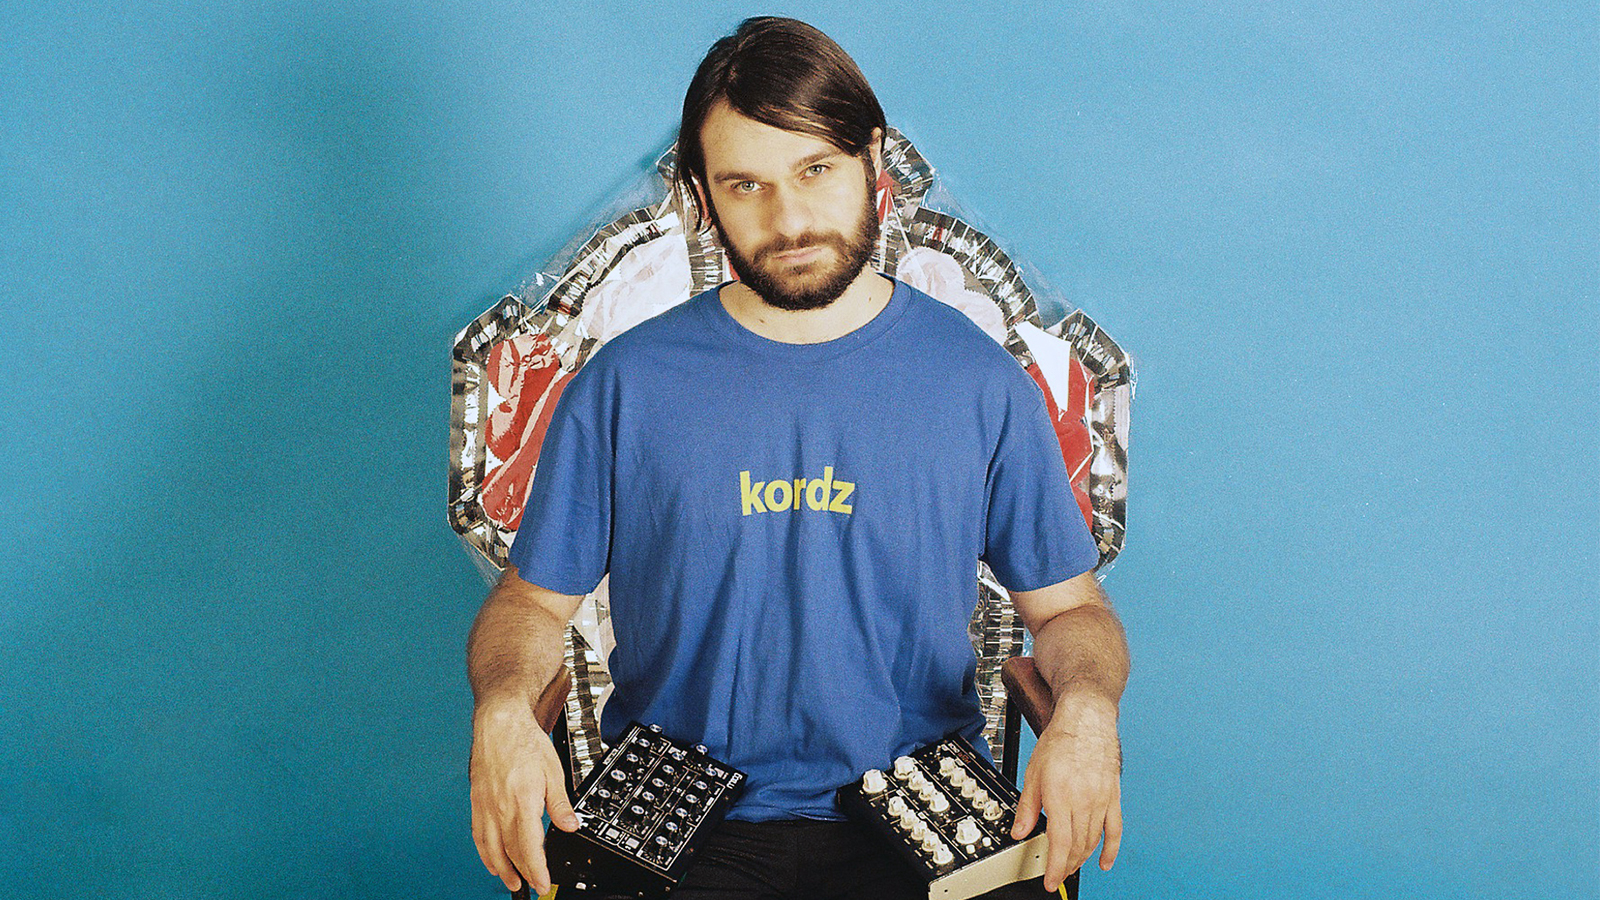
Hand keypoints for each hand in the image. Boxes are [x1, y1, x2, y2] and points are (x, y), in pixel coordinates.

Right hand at [469, 697, 580, 894]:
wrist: (499, 724)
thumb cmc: (525, 742)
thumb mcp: (554, 771)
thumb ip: (561, 804)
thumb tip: (572, 826)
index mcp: (522, 801)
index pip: (529, 847)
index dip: (537, 870)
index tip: (543, 883)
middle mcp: (500, 808)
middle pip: (511, 851)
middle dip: (523, 873)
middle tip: (533, 886)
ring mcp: (486, 806)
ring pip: (491, 848)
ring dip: (502, 869)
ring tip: (512, 882)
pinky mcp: (477, 802)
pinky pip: (478, 835)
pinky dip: (484, 853)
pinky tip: (491, 860)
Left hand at [1010, 692, 1121, 891]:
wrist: (1087, 720)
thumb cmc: (1060, 741)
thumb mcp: (1033, 772)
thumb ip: (1027, 806)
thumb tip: (1019, 831)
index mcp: (1061, 795)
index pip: (1060, 842)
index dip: (1055, 867)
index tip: (1050, 881)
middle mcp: (1083, 800)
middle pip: (1077, 846)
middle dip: (1066, 866)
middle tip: (1058, 875)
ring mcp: (1101, 799)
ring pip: (1093, 840)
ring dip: (1082, 859)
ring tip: (1071, 867)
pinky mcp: (1113, 797)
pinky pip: (1115, 829)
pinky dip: (1111, 849)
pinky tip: (1104, 862)